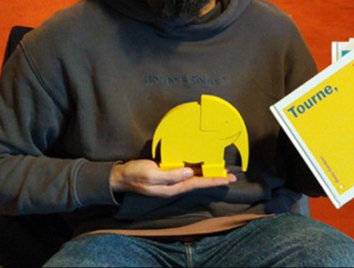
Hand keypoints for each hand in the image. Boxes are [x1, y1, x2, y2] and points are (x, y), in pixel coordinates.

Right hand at [110, 159, 235, 197]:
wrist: (121, 177)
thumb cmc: (134, 175)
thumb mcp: (150, 174)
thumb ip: (170, 175)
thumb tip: (188, 173)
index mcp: (172, 187)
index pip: (197, 184)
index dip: (213, 180)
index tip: (227, 178)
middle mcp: (175, 185)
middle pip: (199, 182)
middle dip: (215, 178)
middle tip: (232, 176)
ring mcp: (171, 180)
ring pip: (194, 177)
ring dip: (208, 173)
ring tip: (222, 170)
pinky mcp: (167, 173)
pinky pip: (186, 172)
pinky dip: (196, 169)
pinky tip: (202, 165)